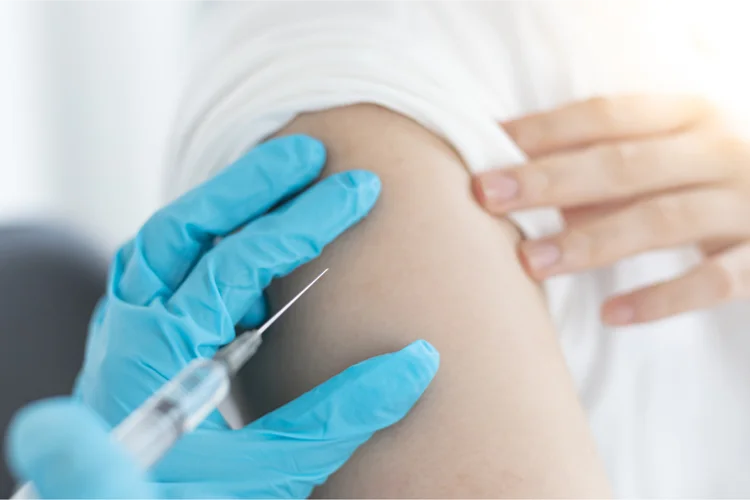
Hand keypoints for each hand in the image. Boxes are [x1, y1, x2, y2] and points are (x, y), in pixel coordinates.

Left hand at [15, 134, 438, 497]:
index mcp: (156, 353)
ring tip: (281, 172)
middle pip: (184, 230)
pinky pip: (167, 266)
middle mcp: (132, 329)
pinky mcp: (141, 338)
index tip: (357, 189)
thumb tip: (418, 360)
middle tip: (308, 150)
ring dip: (224, 202)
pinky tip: (246, 233)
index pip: (234, 263)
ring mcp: (130, 330)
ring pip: (168, 241)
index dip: (301, 222)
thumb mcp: (268, 471)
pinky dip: (209, 237)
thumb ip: (339, 416)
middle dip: (250, 185)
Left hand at [472, 95, 749, 324]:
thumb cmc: (713, 179)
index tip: (489, 143)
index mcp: (691, 115)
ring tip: (531, 262)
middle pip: (623, 164)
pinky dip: (661, 299)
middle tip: (488, 196)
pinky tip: (611, 315)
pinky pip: (714, 281)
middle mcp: (720, 150)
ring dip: (590, 241)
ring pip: (661, 220)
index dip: (547, 129)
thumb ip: (609, 170)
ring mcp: (749, 203)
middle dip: (550, 180)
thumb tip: (523, 181)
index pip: (608, 115)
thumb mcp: (673, 157)